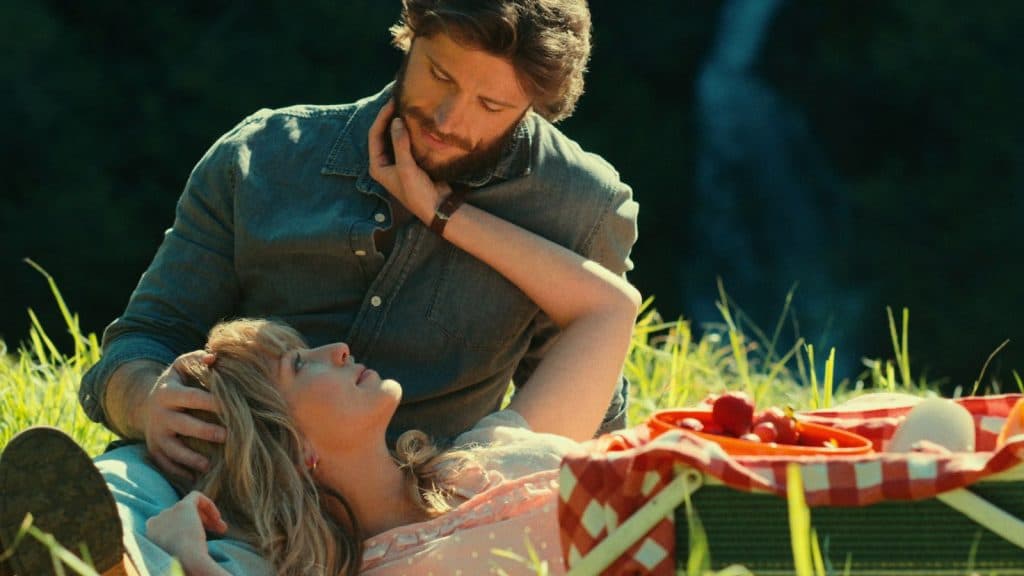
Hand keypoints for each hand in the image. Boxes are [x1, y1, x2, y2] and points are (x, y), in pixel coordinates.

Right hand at [144, 350, 224, 480]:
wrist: (145, 403)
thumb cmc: (176, 382)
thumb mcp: (181, 366)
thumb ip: (197, 358)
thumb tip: (214, 357)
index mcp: (168, 393)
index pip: (192, 398)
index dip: (212, 402)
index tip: (231, 407)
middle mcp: (160, 415)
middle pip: (184, 425)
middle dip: (206, 432)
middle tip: (229, 436)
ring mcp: (156, 435)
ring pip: (173, 450)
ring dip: (191, 458)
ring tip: (210, 464)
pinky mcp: (154, 450)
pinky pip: (166, 465)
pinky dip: (180, 472)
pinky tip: (196, 477)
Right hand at [146, 491, 227, 570]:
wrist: (187, 561)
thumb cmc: (186, 566)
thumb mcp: (179, 559)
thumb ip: (182, 549)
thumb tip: (196, 552)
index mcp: (150, 536)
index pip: (170, 528)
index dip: (188, 531)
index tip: (204, 541)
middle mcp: (155, 522)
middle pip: (181, 517)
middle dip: (201, 523)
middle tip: (218, 532)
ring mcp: (167, 512)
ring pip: (190, 508)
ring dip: (207, 517)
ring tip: (222, 529)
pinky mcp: (183, 506)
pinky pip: (195, 496)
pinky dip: (208, 504)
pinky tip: (218, 518)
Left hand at [367, 98, 447, 223]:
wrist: (438, 207)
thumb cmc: (417, 192)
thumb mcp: (406, 168)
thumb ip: (400, 145)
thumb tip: (397, 121)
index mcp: (377, 165)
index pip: (374, 136)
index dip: (382, 118)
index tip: (392, 103)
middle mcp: (385, 162)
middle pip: (383, 134)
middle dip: (390, 118)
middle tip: (398, 100)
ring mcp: (399, 160)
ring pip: (396, 136)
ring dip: (401, 123)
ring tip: (407, 106)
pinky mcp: (412, 160)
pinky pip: (408, 141)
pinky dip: (412, 130)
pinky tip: (418, 120)